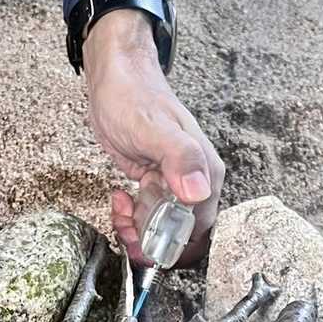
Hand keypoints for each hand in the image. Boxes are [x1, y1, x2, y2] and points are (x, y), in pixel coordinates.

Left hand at [83, 8, 223, 265]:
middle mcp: (196, 182)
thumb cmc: (135, 95)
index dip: (170, 244)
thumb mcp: (153, 127)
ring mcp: (176, 185)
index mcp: (205, 173)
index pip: (198, 230)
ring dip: (137, 231)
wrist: (116, 77)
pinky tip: (120, 197)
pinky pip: (150, 217)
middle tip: (126, 226)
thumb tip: (198, 191)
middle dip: (151, 241)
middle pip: (181, 237)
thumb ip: (179, 158)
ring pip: (163, 230)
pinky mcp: (157, 185)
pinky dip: (131, 218)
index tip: (144, 240)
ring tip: (120, 209)